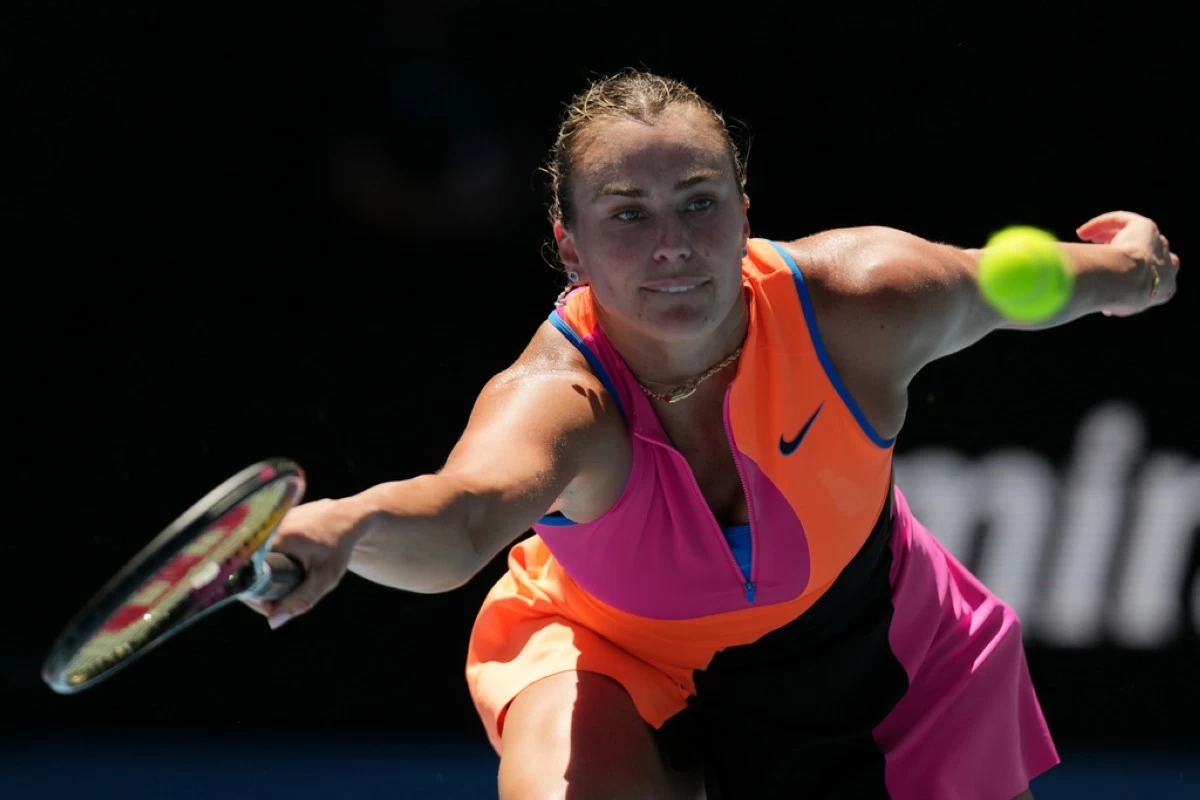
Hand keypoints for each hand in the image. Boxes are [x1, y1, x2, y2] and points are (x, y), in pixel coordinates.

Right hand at [240, 497, 369, 628]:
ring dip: (269, 574)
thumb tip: (273, 622)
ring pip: (258, 558)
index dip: (257, 597)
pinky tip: (290, 566)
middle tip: (284, 599)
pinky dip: (275, 560)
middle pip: (251, 567)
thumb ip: (300, 600)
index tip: (272, 607)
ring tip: (290, 583)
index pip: (247, 575)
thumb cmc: (339, 546)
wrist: (351, 516)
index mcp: (274, 538)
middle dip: (265, 588)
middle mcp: (267, 527)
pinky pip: (266, 548)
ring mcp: (270, 522)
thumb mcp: (324, 577)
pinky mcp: (275, 520)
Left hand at [1076, 210, 1179, 316]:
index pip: (1153, 282)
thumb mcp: (1119, 308)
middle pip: (1147, 255)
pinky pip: (1122, 220)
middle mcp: (1168, 264)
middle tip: (1101, 255)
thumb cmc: (1119, 298)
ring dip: (1110, 236)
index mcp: (1166, 289)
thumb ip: (1116, 304)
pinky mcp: (1147, 227)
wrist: (1126, 282)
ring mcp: (1158, 244)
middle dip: (1126, 254)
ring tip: (1087, 239)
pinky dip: (1101, 224)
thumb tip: (1105, 308)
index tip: (1111, 282)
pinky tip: (1082, 232)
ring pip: (1134, 236)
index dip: (1131, 280)